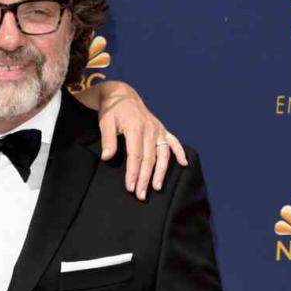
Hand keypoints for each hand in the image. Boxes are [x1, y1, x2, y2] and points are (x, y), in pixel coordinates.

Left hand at [94, 82, 187, 199]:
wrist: (123, 95)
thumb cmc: (112, 111)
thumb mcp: (105, 122)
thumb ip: (108, 140)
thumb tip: (107, 157)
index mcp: (136, 128)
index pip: (135, 156)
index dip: (133, 173)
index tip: (130, 187)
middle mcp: (150, 129)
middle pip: (149, 159)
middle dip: (145, 179)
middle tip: (141, 195)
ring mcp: (158, 129)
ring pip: (163, 154)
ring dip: (161, 172)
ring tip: (157, 187)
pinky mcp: (162, 129)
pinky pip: (174, 142)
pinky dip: (180, 152)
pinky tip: (185, 164)